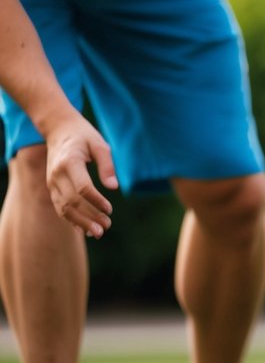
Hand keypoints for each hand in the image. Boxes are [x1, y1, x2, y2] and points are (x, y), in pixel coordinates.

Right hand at [43, 112, 116, 238]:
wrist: (59, 129)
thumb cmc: (84, 136)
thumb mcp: (100, 145)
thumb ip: (107, 165)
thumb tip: (113, 187)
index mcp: (70, 162)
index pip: (82, 188)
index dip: (96, 201)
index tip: (110, 210)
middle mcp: (57, 174)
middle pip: (72, 202)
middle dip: (89, 217)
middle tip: (107, 227)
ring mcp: (52, 182)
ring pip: (63, 208)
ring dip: (81, 222)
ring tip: (99, 233)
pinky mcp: (53, 187)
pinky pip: (59, 207)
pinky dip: (71, 220)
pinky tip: (84, 230)